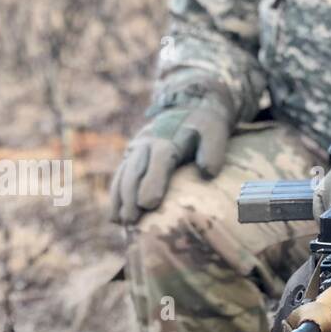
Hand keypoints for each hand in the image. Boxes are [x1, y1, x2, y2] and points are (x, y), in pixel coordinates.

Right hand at [109, 97, 233, 223]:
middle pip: (134, 171)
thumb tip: (208, 173)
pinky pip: (118, 178)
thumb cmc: (204, 126)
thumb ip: (212, 150)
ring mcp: (135, 150)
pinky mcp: (130, 158)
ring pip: (122, 175)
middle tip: (131, 221)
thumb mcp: (215, 130)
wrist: (189, 109)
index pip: (158, 160)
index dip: (153, 181)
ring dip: (119, 200)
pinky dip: (115, 197)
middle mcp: (146, 143)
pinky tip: (115, 217)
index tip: (149, 204)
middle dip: (130, 196)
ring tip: (121, 222)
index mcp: (167, 137)